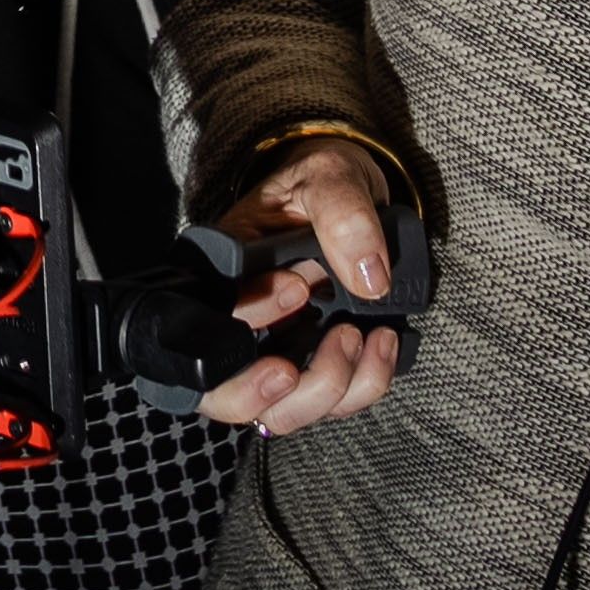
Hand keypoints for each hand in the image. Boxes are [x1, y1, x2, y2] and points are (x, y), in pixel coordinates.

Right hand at [193, 136, 408, 432]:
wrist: (347, 194)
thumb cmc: (319, 182)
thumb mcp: (328, 175)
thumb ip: (343, 213)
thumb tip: (369, 279)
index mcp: (219, 275)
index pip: (205, 323)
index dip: (249, 320)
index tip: (300, 289)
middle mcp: (238, 327)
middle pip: (228, 398)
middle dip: (272, 393)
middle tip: (320, 350)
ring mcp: (275, 353)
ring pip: (281, 414)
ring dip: (328, 388)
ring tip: (363, 336)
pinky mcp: (315, 367)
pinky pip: (333, 404)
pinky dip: (365, 384)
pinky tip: (384, 342)